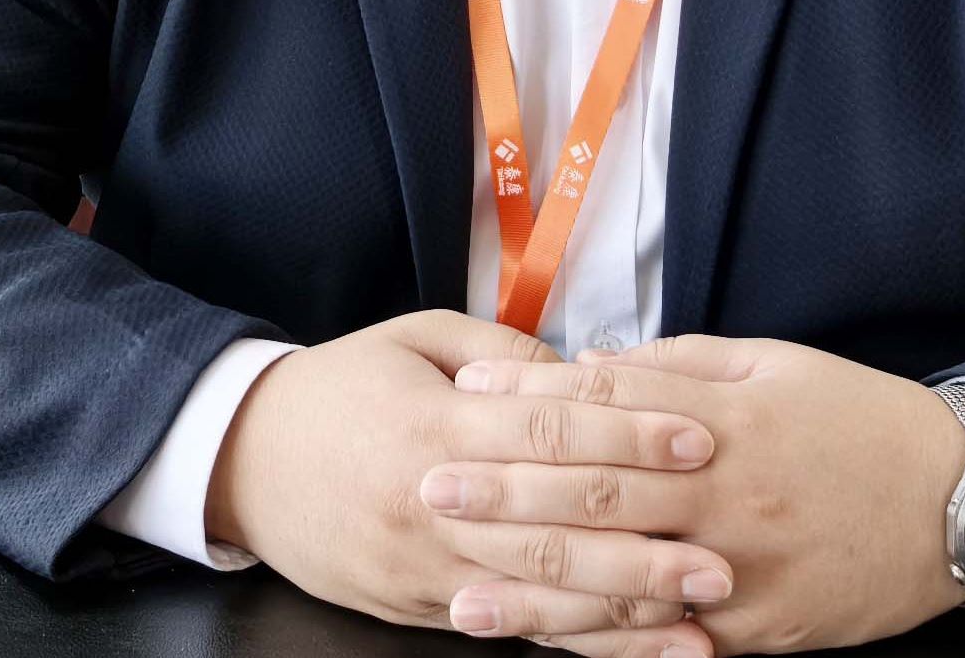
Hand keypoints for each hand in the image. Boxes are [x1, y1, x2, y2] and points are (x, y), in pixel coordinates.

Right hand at [207, 310, 736, 657]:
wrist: (240, 460)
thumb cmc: (338, 387)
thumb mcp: (413, 338)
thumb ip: (502, 356)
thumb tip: (588, 370)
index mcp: (435, 426)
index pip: (550, 430)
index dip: (630, 433)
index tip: (700, 437)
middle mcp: (431, 505)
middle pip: (554, 530)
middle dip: (645, 548)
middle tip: (725, 557)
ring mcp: (424, 568)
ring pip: (537, 597)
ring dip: (624, 612)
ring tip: (701, 618)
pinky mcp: (416, 609)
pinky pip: (508, 631)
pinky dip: (574, 643)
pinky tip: (632, 649)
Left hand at [420, 336, 964, 653]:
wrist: (961, 499)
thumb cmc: (860, 421)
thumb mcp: (777, 364)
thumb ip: (684, 365)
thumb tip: (600, 363)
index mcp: (725, 419)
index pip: (609, 404)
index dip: (530, 400)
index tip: (465, 396)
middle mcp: (726, 494)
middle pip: (600, 492)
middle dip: (506, 492)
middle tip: (429, 488)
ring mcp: (743, 570)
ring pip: (625, 582)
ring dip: (536, 589)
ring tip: (461, 596)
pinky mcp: (763, 630)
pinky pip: (673, 645)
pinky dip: (609, 650)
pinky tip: (552, 651)